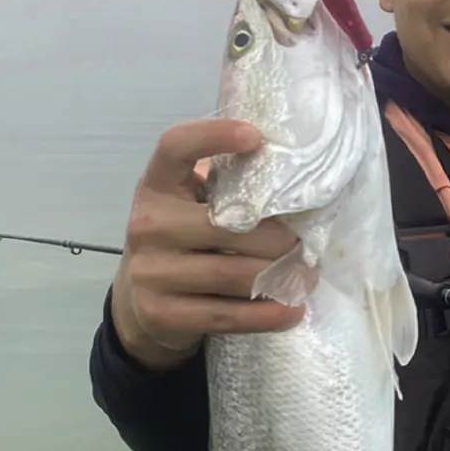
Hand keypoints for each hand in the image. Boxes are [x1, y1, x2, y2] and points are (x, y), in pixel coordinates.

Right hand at [110, 118, 309, 369]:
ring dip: (279, 276)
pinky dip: (266, 315)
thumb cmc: (185, 242)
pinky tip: (291, 310)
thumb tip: (297, 177)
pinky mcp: (161, 314)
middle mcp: (148, 224)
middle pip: (227, 226)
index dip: (213, 136)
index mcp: (158, 185)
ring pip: (232, 273)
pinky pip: (226, 315)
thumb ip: (227, 189)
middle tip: (307, 244)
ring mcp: (150, 271)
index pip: (175, 147)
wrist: (142, 304)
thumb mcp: (193, 207)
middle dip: (278, 238)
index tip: (256, 137)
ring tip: (306, 275)